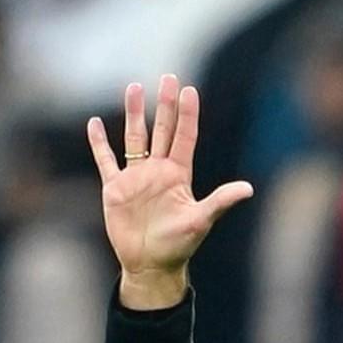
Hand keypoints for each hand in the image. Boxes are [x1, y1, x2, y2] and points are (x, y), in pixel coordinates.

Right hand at [86, 76, 254, 309]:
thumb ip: (220, 201)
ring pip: (134, 138)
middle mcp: (158, 171)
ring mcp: (136, 178)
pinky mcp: (115, 188)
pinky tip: (94, 124)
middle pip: (162, 130)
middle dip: (164, 104)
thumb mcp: (201, 221)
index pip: (184, 138)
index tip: (190, 91)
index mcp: (179, 176)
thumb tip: (248, 189)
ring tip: (134, 87)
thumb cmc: (179, 245)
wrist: (151, 264)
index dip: (187, 115)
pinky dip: (99, 143)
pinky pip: (105, 160)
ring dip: (133, 114)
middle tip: (169, 77)